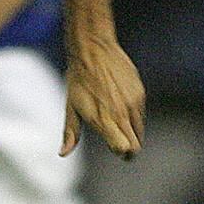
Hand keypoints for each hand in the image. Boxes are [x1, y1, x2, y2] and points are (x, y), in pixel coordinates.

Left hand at [62, 39, 146, 158]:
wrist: (93, 50)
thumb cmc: (79, 79)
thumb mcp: (70, 107)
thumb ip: (71, 133)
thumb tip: (63, 153)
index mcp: (103, 119)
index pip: (124, 148)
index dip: (122, 153)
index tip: (117, 152)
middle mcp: (121, 113)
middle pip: (136, 144)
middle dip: (129, 149)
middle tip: (120, 146)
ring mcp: (133, 102)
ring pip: (139, 130)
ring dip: (131, 132)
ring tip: (116, 122)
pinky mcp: (139, 92)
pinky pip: (140, 114)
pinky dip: (133, 116)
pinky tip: (120, 106)